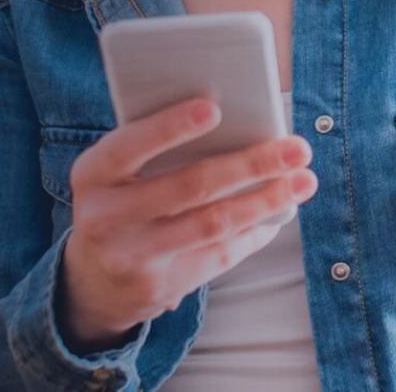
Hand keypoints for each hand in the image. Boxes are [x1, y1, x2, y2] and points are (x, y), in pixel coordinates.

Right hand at [55, 96, 317, 351]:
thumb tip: (236, 123)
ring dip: (266, 201)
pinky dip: (255, 231)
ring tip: (304, 181)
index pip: (129, 146)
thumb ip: (154, 148)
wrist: (94, 282)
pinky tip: (280, 213)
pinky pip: (220, 255)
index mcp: (92, 175)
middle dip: (251, 164)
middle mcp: (105, 218)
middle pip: (190, 186)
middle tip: (297, 148)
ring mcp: (133, 258)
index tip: (215, 107)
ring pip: (213, 224)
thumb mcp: (116, 173)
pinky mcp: (161, 287)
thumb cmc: (119, 202)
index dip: (170, 127)